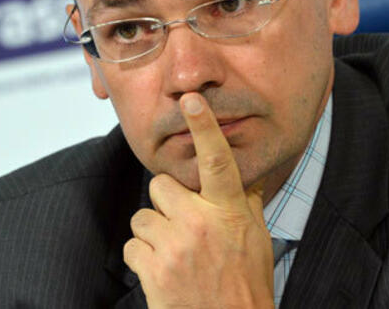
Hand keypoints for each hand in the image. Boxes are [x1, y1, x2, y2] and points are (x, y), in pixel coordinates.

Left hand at [123, 92, 274, 307]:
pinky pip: (131, 246)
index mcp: (229, 213)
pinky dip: (142, 257)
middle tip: (182, 224)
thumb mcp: (256, 240)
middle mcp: (200, 224)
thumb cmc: (246, 286)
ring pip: (142, 216)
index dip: (204, 127)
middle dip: (167, 202)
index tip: (192, 101)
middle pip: (161, 185)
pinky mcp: (152, 270)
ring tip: (173, 253)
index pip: (218, 161)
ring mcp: (174, 247)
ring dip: (153, 232)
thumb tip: (245, 174)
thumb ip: (244, 203)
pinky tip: (162, 271)